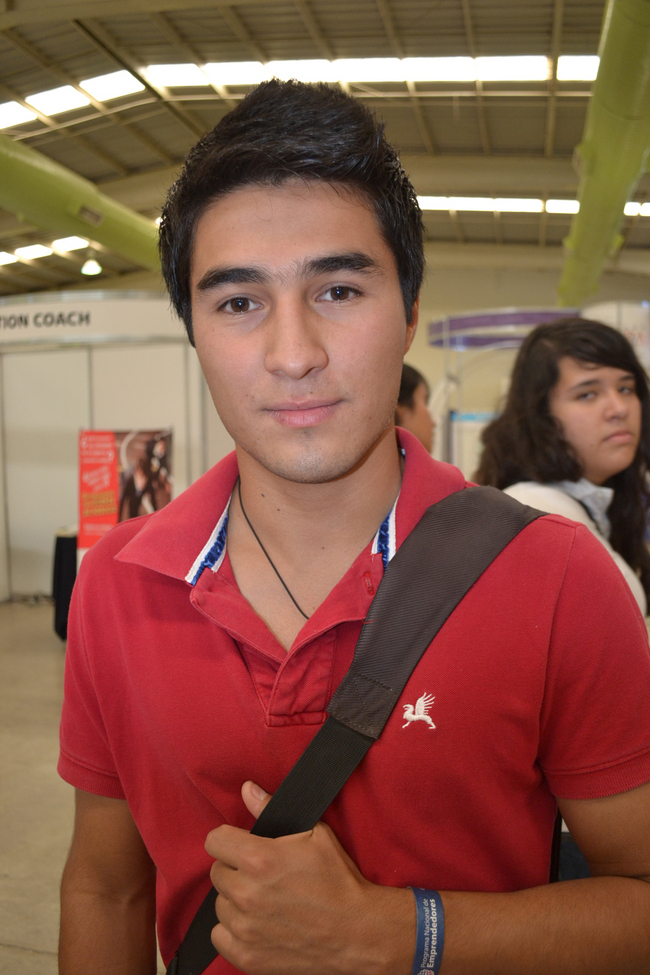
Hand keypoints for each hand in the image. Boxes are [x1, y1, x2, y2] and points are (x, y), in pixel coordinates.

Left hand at [205, 781, 414, 974]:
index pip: (214, 841)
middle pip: (217, 873)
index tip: (241, 846)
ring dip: (236, 901)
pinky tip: (257, 924)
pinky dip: (233, 931)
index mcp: (259, 859)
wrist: (358, 932)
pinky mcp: (247, 956)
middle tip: (262, 875)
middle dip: (236, 870)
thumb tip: (247, 789)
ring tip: (264, 901)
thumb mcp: (314, 834)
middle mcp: (246, 894)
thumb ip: (271, 810)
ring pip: (220, 904)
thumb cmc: (338, 880)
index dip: (229, 840)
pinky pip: (219, 936)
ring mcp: (245, 928)